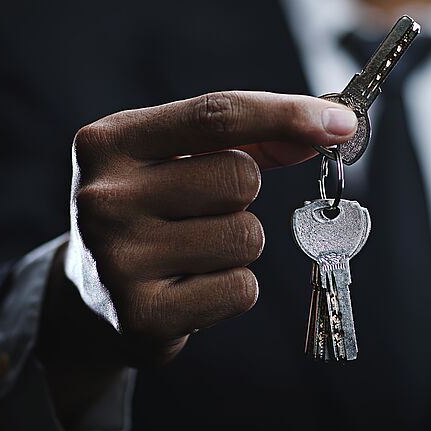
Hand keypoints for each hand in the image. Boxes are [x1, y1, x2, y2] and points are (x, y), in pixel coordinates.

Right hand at [37, 91, 356, 421]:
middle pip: (240, 179)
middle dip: (242, 196)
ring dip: (237, 246)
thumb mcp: (178, 158)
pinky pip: (241, 290)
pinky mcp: (143, 316)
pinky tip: (189, 288)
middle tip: (200, 212)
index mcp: (110, 141)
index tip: (340, 122)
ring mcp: (118, 260)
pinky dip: (231, 289)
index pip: (216, 116)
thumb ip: (253, 138)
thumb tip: (332, 125)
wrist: (90, 295)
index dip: (287, 115)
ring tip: (190, 252)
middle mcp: (105, 198)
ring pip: (247, 237)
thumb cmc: (152, 210)